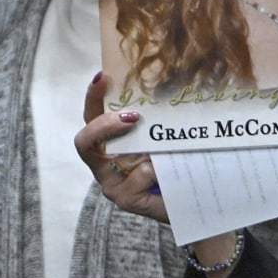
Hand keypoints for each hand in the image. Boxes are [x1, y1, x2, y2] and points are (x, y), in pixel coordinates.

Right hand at [75, 72, 162, 221]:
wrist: (192, 201)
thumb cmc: (177, 166)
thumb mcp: (165, 136)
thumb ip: (156, 120)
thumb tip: (166, 87)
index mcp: (110, 143)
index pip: (92, 115)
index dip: (93, 96)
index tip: (103, 76)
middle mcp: (105, 163)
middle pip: (85, 141)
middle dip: (104, 125)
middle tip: (132, 116)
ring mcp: (112, 184)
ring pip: (116, 158)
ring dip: (148, 151)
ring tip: (170, 152)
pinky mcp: (125, 199)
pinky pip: (141, 174)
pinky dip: (161, 169)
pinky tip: (171, 176)